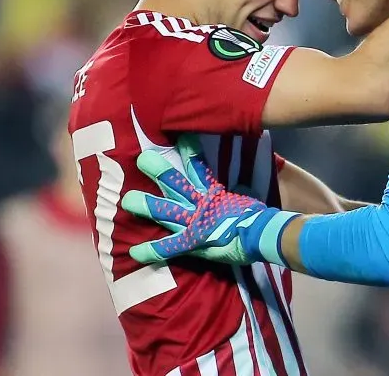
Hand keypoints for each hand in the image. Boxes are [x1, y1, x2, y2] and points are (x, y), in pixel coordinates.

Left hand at [120, 135, 294, 264]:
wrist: (262, 234)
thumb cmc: (258, 217)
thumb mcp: (248, 199)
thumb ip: (239, 192)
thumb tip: (240, 185)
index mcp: (213, 193)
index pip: (198, 166)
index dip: (188, 151)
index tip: (178, 136)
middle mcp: (200, 204)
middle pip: (175, 183)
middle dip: (158, 171)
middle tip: (141, 159)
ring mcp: (195, 222)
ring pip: (166, 210)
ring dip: (146, 205)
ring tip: (126, 200)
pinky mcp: (193, 241)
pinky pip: (169, 247)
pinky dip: (152, 250)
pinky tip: (135, 253)